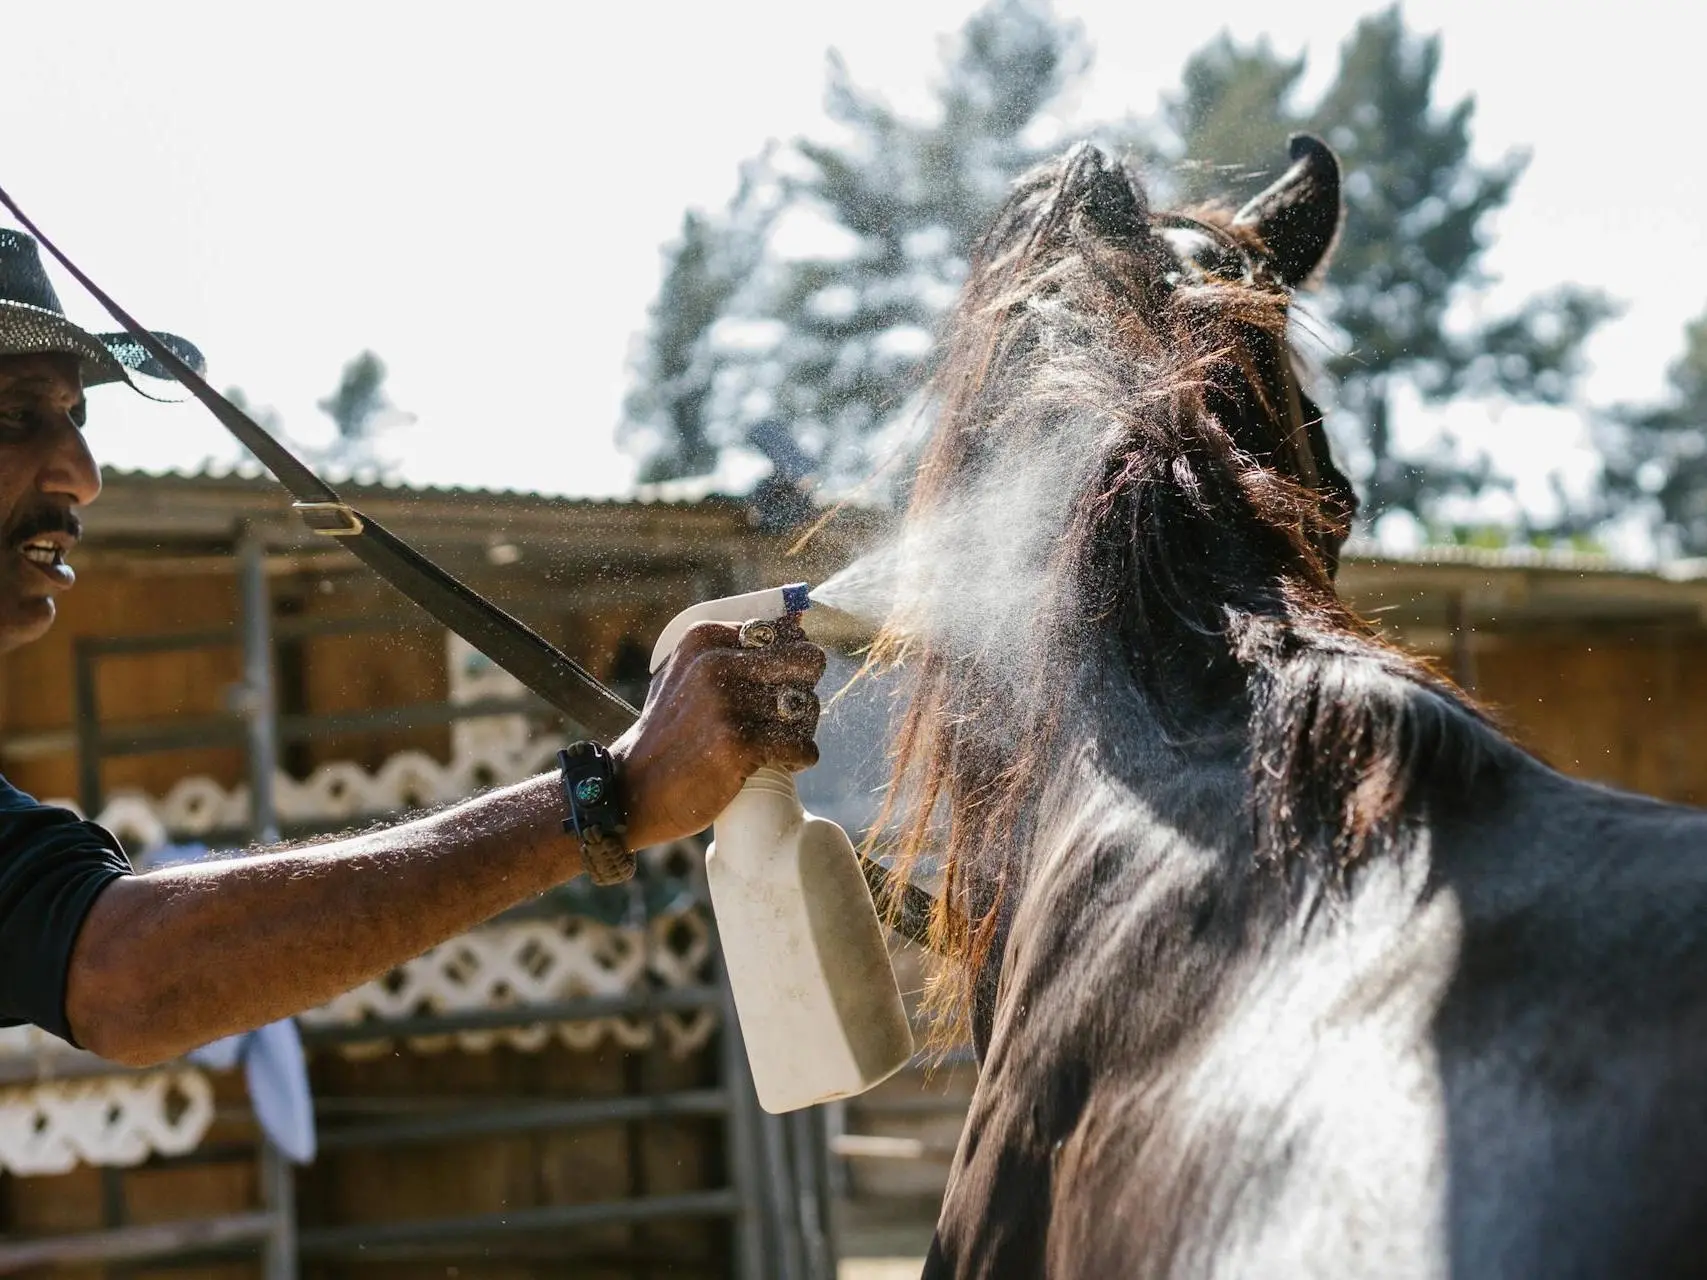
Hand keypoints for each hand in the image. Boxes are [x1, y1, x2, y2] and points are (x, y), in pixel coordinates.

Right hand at [610, 617, 826, 848]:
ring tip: (775, 744)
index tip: (777, 687)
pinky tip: (781, 762)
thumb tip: (798, 623)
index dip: (791, 663)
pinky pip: (802, 745)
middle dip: (803, 689)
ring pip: (807, 707)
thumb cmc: (670, 733)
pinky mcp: (737, 743)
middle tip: (784, 717)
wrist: (634, 790)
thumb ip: (731, 647)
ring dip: (801, 729)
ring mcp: (726, 702)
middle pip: (805, 662)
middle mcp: (715, 662)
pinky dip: (800, 757)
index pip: (785, 633)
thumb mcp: (687, 674)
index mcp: (705, 637)